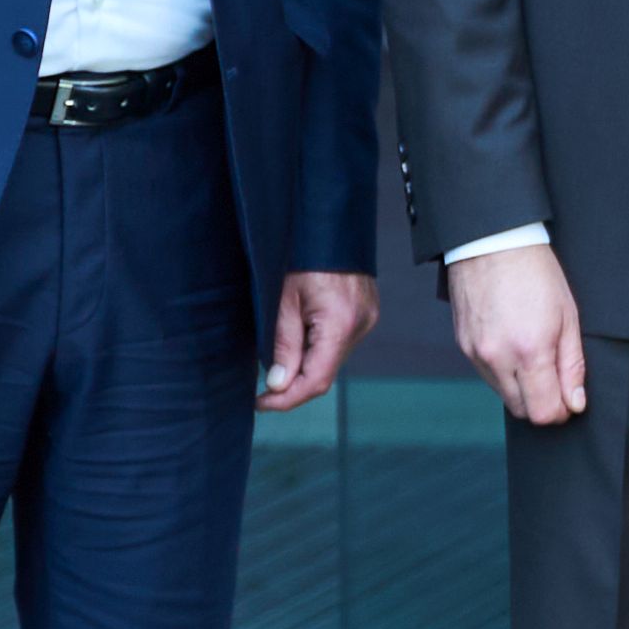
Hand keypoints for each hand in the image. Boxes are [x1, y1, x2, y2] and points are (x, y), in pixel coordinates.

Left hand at [261, 270, 374, 412]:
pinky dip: (317, 348)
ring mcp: (367, 320)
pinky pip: (339, 343)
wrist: (329, 226)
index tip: (261, 402)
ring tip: (280, 349)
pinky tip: (300, 333)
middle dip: (293, 382)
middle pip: (325, 372)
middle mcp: (361, 326)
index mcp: (340, 324)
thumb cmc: (301, 256)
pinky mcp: (366, 314)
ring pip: (332, 359)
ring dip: (305, 364)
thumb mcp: (282, 302)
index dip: (287, 399)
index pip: (316, 381)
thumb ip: (282, 346)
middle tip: (263, 382)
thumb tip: (278, 384)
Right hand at [453, 242, 589, 427]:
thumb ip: (572, 366)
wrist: (492, 244)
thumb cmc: (537, 276)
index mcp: (530, 351)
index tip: (570, 400)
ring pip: (504, 396)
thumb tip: (575, 403)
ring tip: (535, 356)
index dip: (562, 412)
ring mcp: (476, 354)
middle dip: (543, 404)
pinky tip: (515, 347)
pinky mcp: (463, 347)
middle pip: (523, 411)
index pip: (544, 413)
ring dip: (523, 389)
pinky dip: (504, 373)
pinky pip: (487, 377)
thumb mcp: (568, 318)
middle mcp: (498, 358)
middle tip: (557, 380)